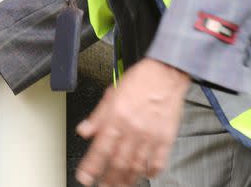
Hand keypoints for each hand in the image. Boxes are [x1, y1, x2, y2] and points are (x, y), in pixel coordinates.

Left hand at [75, 57, 190, 185]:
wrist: (165, 73)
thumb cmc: (139, 80)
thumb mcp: (110, 94)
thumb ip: (97, 116)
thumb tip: (84, 130)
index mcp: (116, 118)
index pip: (100, 149)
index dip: (91, 167)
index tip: (85, 178)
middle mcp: (132, 129)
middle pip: (118, 162)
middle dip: (109, 179)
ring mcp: (150, 136)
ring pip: (136, 165)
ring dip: (127, 180)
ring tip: (120, 186)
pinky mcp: (166, 138)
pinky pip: (159, 161)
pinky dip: (151, 171)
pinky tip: (145, 175)